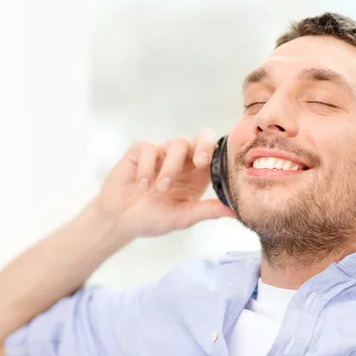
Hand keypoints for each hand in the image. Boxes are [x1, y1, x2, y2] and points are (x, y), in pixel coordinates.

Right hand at [93, 129, 234, 238]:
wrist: (118, 221)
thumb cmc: (152, 218)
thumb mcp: (183, 217)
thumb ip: (208, 211)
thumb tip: (236, 212)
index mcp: (199, 174)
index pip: (216, 152)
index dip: (219, 154)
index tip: (215, 167)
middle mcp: (184, 160)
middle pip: (203, 135)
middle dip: (204, 145)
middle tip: (200, 163)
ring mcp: (163, 153)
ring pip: (177, 142)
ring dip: (171, 167)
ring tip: (160, 189)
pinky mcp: (141, 151)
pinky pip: (150, 148)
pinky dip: (147, 168)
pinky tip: (141, 186)